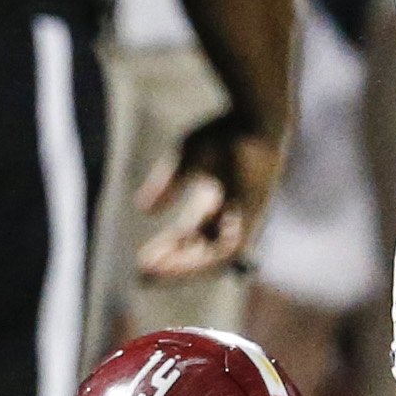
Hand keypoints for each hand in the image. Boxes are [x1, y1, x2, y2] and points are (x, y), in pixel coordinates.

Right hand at [137, 110, 281, 279]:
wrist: (254, 119)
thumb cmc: (224, 133)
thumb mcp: (185, 160)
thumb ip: (168, 185)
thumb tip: (144, 209)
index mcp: (217, 202)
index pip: (192, 236)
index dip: (168, 249)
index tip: (141, 262)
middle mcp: (232, 215)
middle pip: (202, 250)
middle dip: (171, 265)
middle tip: (141, 277)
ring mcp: (245, 218)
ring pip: (215, 258)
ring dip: (182, 268)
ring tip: (150, 274)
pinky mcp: (253, 219)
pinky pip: (229, 251)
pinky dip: (202, 261)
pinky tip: (175, 266)